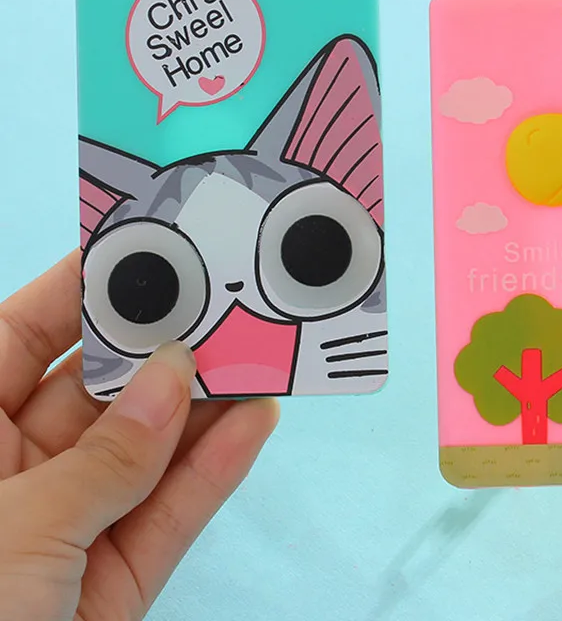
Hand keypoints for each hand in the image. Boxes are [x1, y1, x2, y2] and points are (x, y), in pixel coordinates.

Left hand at [0, 251, 279, 620]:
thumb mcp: (13, 531)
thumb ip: (103, 457)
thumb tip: (178, 378)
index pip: (18, 341)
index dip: (78, 294)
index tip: (142, 253)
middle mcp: (11, 475)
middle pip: (97, 395)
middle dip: (161, 350)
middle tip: (224, 303)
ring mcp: (67, 530)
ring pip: (145, 453)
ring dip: (204, 406)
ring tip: (259, 354)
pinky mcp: (110, 585)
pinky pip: (168, 517)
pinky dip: (214, 474)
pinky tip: (256, 425)